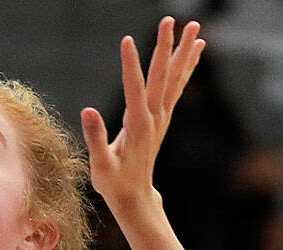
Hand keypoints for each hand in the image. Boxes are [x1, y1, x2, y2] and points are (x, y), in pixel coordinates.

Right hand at [81, 17, 203, 208]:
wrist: (135, 197)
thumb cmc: (114, 183)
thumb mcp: (100, 165)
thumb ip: (95, 138)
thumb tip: (87, 111)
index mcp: (137, 126)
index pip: (134, 89)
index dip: (129, 65)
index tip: (126, 40)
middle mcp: (154, 117)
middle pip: (162, 76)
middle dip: (166, 46)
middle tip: (170, 20)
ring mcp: (161, 117)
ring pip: (175, 78)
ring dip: (183, 51)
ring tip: (195, 27)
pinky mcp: (162, 118)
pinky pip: (178, 87)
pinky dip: (186, 67)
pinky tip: (194, 51)